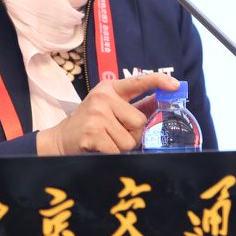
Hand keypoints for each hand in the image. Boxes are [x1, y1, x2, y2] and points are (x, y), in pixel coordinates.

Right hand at [37, 72, 180, 155]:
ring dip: (121, 146)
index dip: (158, 81)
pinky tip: (100, 148)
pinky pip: (118, 150)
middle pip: (140, 122)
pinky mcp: (92, 133)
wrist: (60, 139)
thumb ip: (135, 105)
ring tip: (106, 141)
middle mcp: (103, 98)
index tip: (175, 85)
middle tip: (114, 133)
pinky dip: (113, 154)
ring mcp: (97, 115)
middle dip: (132, 134)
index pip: (138, 81)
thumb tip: (160, 100)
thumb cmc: (90, 123)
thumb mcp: (110, 108)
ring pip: (130, 140)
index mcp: (109, 89)